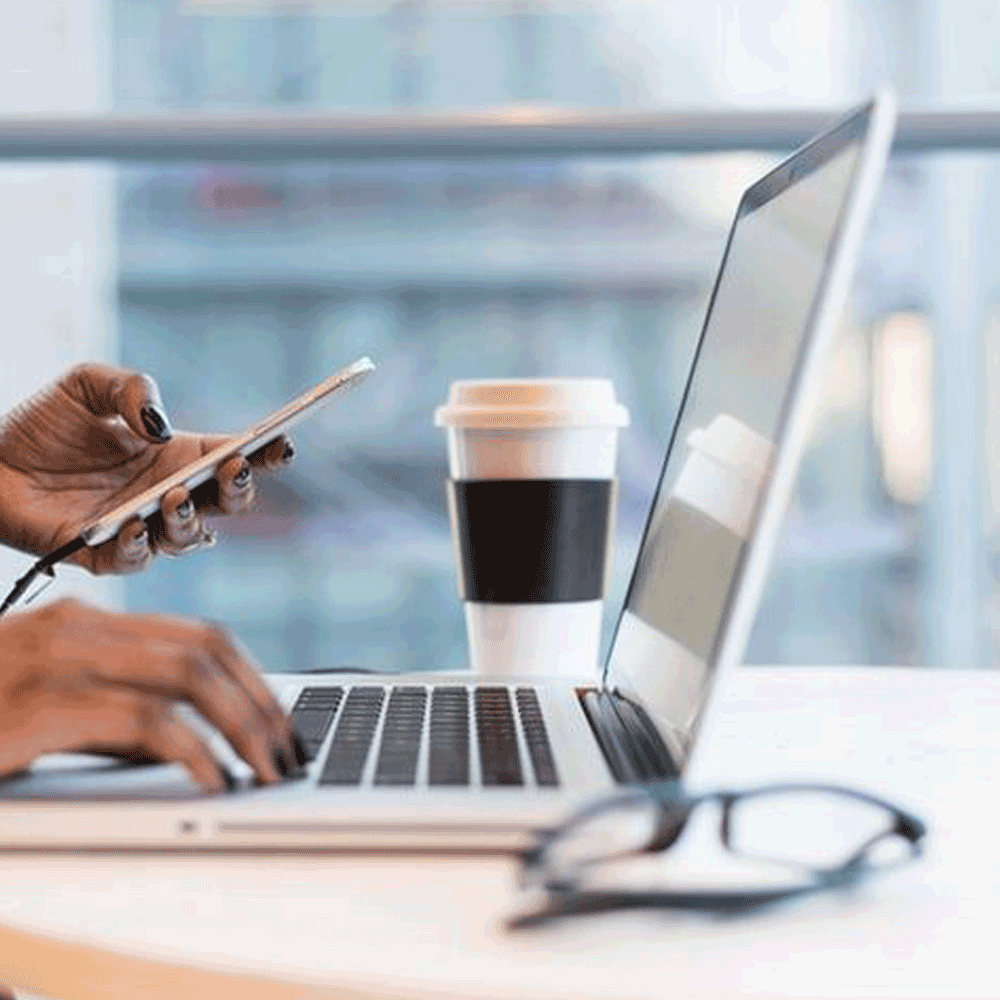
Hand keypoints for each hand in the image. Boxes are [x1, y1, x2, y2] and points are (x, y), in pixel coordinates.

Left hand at [0, 363, 294, 573]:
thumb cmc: (42, 425)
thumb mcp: (88, 385)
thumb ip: (132, 388)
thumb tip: (161, 426)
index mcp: (177, 455)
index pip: (234, 457)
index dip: (265, 454)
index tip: (282, 444)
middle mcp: (168, 494)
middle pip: (227, 504)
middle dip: (240, 490)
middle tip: (233, 470)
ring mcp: (141, 527)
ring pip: (190, 538)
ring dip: (190, 520)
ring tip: (174, 496)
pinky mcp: (104, 554)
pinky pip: (136, 560)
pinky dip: (141, 546)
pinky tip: (134, 524)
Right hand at [0, 598, 305, 788]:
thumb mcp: (53, 710)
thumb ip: (119, 713)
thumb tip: (196, 741)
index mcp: (87, 623)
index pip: (200, 635)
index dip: (253, 679)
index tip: (282, 723)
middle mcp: (76, 629)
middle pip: (206, 650)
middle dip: (261, 704)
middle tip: (289, 752)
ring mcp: (53, 661)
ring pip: (187, 676)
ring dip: (242, 725)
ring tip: (267, 770)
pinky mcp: (33, 706)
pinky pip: (142, 721)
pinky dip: (193, 751)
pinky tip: (213, 781)